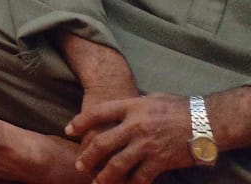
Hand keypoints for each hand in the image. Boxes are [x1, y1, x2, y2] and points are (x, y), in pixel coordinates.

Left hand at [67, 93, 193, 183]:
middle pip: (102, 142)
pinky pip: (140, 177)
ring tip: (97, 182)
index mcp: (131, 106)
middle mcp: (135, 126)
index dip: (80, 122)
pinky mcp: (160, 161)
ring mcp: (147, 145)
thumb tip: (119, 111)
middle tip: (80, 165)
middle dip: (87, 156)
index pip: (97, 113)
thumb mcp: (151, 98)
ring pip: (117, 164)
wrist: (206, 121)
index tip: (68, 130)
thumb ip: (132, 106)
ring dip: (104, 175)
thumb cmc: (179, 106)